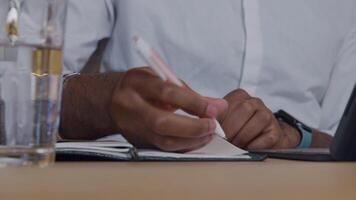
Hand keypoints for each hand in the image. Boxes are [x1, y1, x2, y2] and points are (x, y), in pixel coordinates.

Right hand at [110, 67, 226, 151]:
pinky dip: (185, 146)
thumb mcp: (160, 76)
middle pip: (162, 123)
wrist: (111, 101)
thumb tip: (218, 106)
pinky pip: (164, 149)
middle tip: (213, 125)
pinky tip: (197, 140)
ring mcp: (132, 128)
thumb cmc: (142, 86)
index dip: (193, 102)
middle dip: (193, 127)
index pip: (167, 93)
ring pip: (163, 141)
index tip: (215, 108)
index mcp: (136, 83)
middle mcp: (131, 106)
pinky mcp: (138, 142)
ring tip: (209, 133)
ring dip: (192, 140)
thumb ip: (187, 90)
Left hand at [219, 89, 300, 149]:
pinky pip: (267, 137)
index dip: (219, 118)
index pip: (229, 102)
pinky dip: (255, 145)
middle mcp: (255, 102)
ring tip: (235, 145)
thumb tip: (203, 123)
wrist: (263, 137)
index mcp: (239, 96)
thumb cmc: (239, 128)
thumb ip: (214, 118)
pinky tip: (246, 148)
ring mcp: (267, 115)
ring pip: (259, 120)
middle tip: (223, 140)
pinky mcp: (276, 132)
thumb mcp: (225, 119)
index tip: (213, 130)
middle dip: (231, 127)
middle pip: (244, 109)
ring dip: (244, 136)